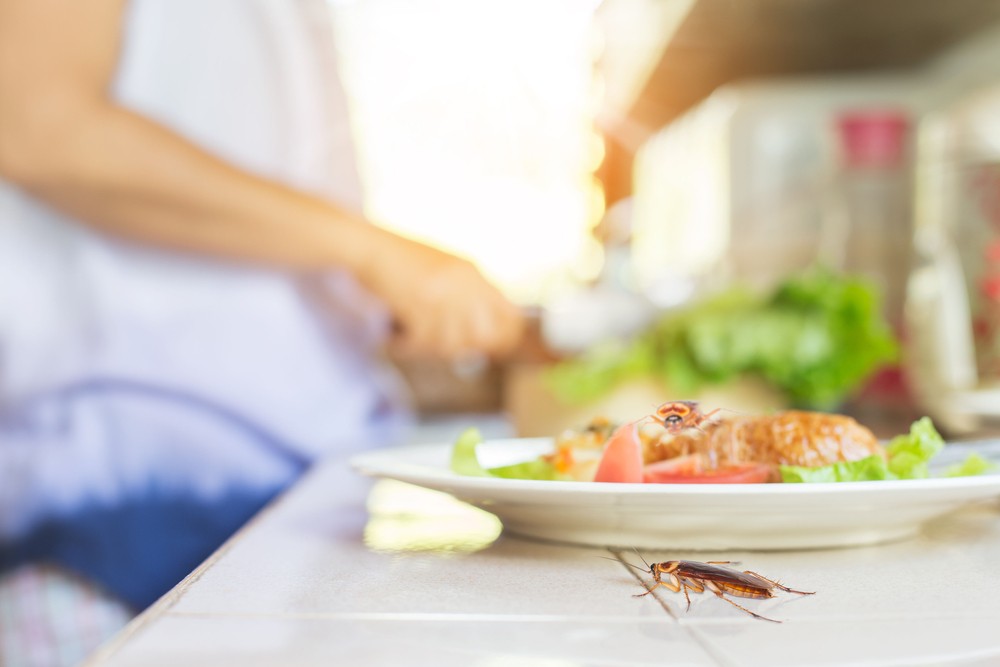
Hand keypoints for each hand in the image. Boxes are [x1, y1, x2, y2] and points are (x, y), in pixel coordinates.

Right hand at [358, 232, 524, 360]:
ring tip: (408, 340)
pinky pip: (422, 342)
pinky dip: (406, 347)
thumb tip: (479, 337)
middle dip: (462, 349)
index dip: (501, 337)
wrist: (367, 246)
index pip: (510, 314)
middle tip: (437, 346)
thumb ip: (464, 295)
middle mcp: (464, 283)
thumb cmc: (398, 259)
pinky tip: (394, 339)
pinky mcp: (419, 304)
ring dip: (427, 349)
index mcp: (473, 272)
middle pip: (483, 336)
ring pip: (450, 344)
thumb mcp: (443, 268)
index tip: (482, 348)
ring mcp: (443, 294)